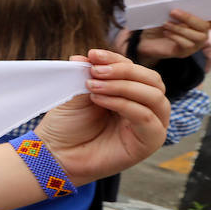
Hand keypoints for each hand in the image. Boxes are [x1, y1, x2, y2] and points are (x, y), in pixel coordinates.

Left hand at [35, 49, 168, 184]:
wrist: (56, 154)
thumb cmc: (67, 126)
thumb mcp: (78, 94)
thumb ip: (88, 75)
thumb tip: (88, 56)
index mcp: (131, 95)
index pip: (136, 70)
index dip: (116, 59)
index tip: (92, 54)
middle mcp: (145, 108)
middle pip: (152, 80)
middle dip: (124, 71)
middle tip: (95, 71)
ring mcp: (150, 126)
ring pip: (154, 96)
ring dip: (123, 86)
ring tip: (93, 86)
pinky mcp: (149, 142)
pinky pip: (146, 116)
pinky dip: (124, 103)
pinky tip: (100, 99)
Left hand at [135, 10, 210, 64]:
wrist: (147, 41)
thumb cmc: (160, 27)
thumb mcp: (167, 17)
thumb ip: (175, 12)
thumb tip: (177, 6)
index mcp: (198, 25)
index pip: (203, 21)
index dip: (192, 15)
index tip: (177, 9)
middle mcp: (200, 36)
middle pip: (203, 28)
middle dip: (188, 19)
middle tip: (172, 12)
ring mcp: (194, 46)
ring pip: (195, 37)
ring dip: (179, 28)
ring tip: (166, 24)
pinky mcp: (184, 53)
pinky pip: (186, 45)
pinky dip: (176, 37)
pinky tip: (166, 33)